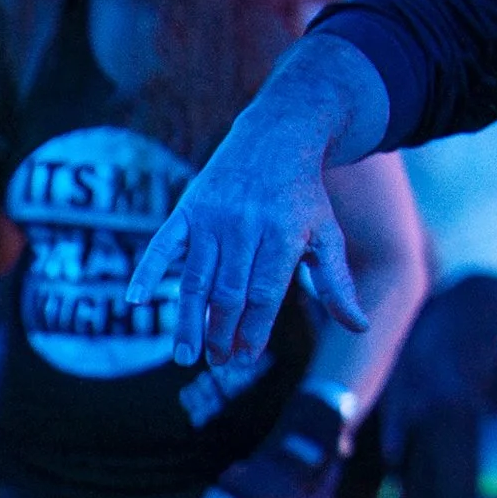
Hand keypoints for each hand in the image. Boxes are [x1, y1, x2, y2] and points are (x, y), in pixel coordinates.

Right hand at [131, 43, 386, 372]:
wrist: (277, 136)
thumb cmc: (303, 197)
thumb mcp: (326, 235)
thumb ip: (337, 284)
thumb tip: (360, 328)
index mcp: (282, 236)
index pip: (264, 295)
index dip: (253, 331)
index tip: (245, 359)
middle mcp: (245, 228)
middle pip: (228, 293)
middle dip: (221, 333)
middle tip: (217, 362)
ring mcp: (212, 219)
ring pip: (196, 280)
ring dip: (188, 321)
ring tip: (185, 355)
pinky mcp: (187, 211)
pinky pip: (163, 246)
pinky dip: (148, 272)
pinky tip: (136, 300)